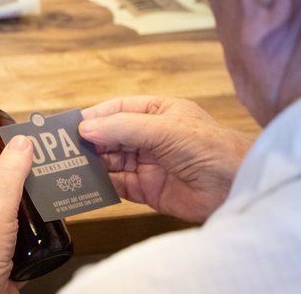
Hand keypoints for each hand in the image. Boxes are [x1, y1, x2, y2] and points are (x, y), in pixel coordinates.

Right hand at [79, 96, 252, 222]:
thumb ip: (122, 128)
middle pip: (110, 137)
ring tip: (68, 167)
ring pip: (110, 161)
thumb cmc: (209, 148)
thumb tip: (86, 128)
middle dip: (88, 142)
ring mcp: (147, 164)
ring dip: (91, 164)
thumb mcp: (163, 129)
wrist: (237, 189)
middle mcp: (149, 137)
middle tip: (63, 149)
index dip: (93, 117)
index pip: (116, 110)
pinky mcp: (147, 190)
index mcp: (156, 113)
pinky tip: (86, 185)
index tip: (70, 125)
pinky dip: (101, 185)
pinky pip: (117, 185)